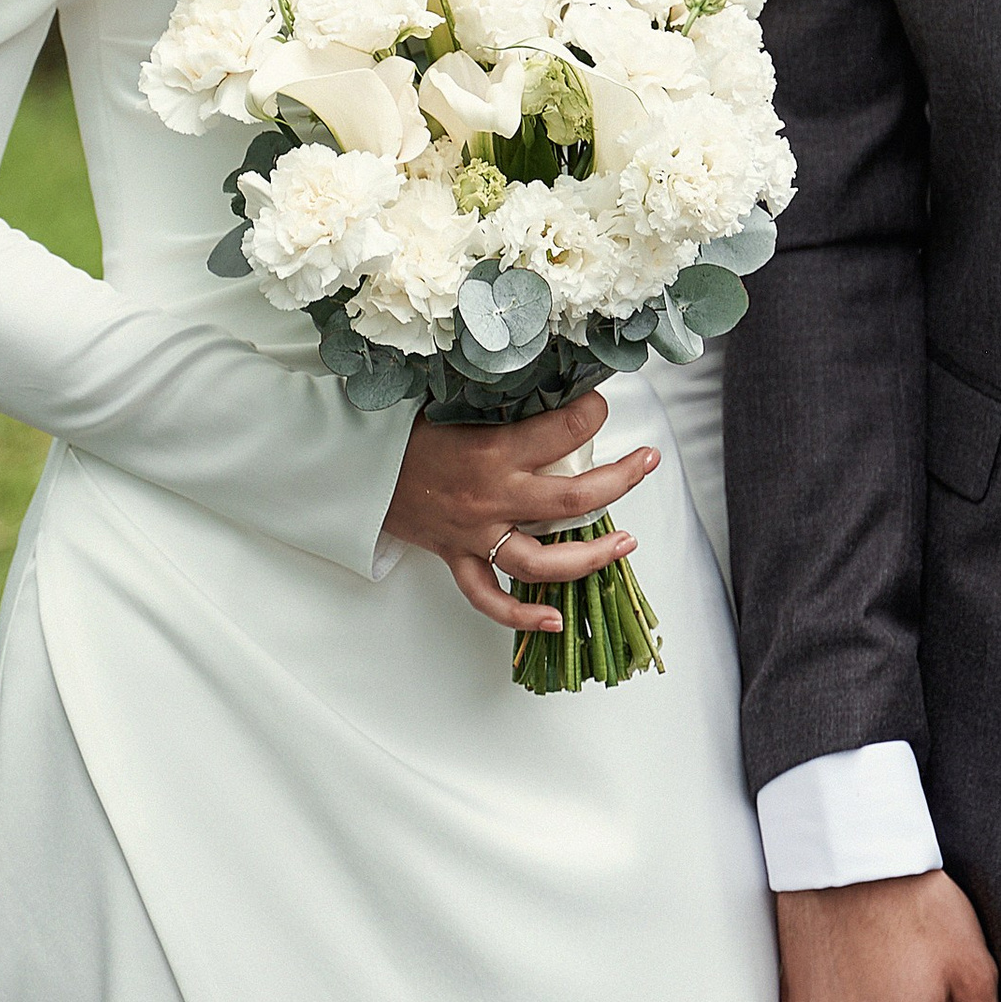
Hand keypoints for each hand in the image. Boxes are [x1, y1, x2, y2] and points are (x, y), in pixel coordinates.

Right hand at [383, 393, 658, 635]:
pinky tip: (555, 621)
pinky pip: (490, 598)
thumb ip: (501, 402)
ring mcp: (476, 535)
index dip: (593, 412)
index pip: (564, 430)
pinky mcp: (457, 559)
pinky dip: (522, 616)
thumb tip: (549, 380)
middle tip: (647, 462)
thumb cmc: (403, 430)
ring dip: (592, 555)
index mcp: (493, 451)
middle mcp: (491, 497)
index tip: (602, 403)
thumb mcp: (453, 403)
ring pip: (544, 560)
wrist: (353, 467)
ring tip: (627, 542)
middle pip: (573, 498)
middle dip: (620, 480)